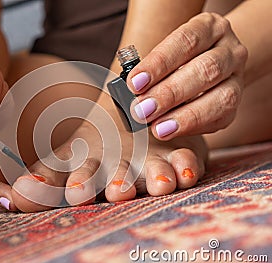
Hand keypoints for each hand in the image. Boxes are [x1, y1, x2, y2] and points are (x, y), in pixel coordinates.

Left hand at [127, 12, 247, 139]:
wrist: (208, 65)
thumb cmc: (177, 60)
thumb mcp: (166, 54)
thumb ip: (151, 70)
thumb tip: (128, 94)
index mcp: (209, 27)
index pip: (185, 41)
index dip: (159, 63)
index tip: (134, 83)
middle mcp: (229, 50)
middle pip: (205, 69)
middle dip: (169, 93)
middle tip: (142, 110)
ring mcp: (237, 77)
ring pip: (221, 97)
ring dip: (185, 116)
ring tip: (157, 128)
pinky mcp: (237, 103)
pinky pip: (222, 117)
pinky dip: (194, 127)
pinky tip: (171, 131)